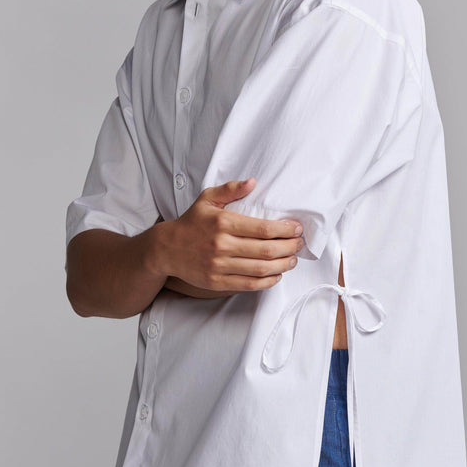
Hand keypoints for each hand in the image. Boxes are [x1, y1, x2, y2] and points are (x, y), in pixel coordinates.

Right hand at [151, 178, 303, 294]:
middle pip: (266, 250)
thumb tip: (253, 182)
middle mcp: (222, 245)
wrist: (166, 249)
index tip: (296, 229)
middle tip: (299, 244)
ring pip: (260, 269)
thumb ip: (230, 189)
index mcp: (223, 222)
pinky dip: (267, 282)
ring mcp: (219, 266)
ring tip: (292, 260)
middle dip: (289, 248)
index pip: (263, 229)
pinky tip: (276, 275)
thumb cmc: (191, 222)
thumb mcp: (207, 199)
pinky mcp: (217, 282)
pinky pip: (249, 284)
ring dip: (282, 265)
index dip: (285, 230)